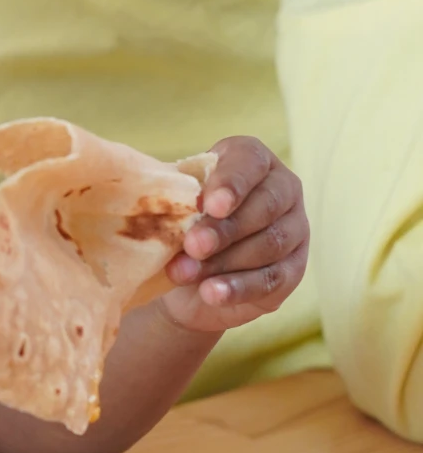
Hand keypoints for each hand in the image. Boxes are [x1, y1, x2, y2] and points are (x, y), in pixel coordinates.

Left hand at [159, 137, 307, 331]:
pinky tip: (211, 293)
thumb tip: (158, 196)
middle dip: (226, 228)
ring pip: (270, 244)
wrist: (184, 274)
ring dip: (224, 261)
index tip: (210, 205)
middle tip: (193, 245)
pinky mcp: (292, 269)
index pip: (249, 161)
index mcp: (250, 160)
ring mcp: (294, 229)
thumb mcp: (171, 204)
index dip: (231, 183)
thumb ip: (172, 196)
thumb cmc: (177, 222)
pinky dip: (238, 287)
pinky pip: (271, 279)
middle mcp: (281, 189)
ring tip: (184, 273)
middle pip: (265, 205)